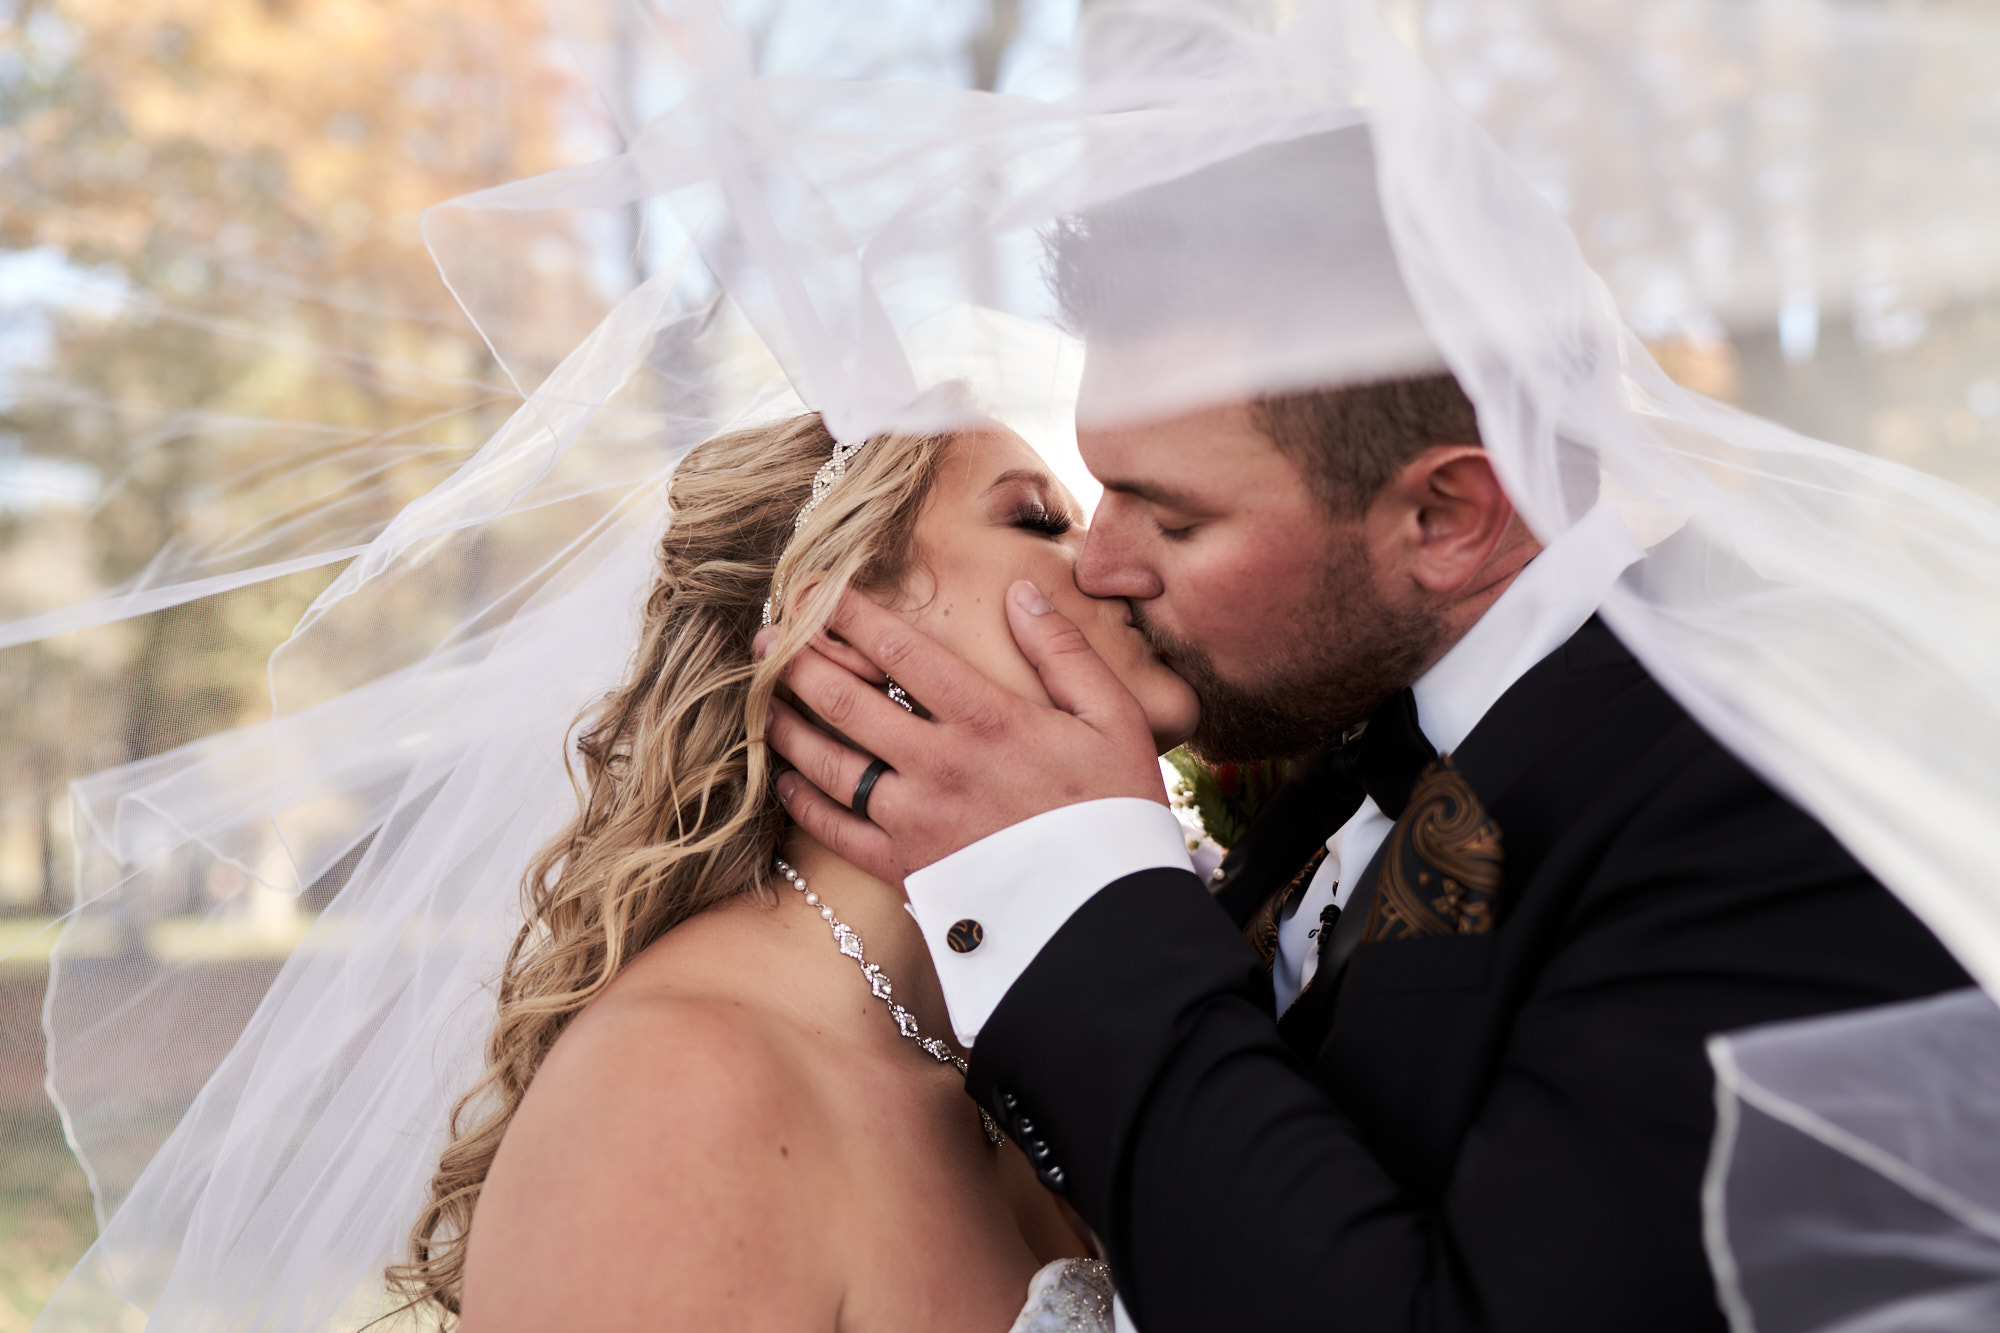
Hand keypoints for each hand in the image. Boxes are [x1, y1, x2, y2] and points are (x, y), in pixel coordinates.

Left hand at [761, 581, 1167, 882]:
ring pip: (826, 761)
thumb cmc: (1116, 812)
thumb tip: (1019, 592)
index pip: (898, 648)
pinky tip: (784, 777)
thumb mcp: (1112, 719)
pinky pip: (834, 829)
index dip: (847, 612)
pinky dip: (800, 800)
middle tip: (765, 638)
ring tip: (761, 697)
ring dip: (785, 722)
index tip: (816, 586)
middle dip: (797, 660)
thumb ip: (1063, 650)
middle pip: (845, 699)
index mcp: (987, 717)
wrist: (1108, 917)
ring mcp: (914, 819)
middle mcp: (939, 763)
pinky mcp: (903, 869)